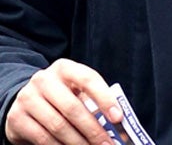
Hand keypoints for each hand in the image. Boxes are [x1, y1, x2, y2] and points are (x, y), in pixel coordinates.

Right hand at [4, 59, 120, 143]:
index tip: (118, 118)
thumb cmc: (60, 95)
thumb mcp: (76, 91)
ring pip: (58, 126)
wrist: (25, 100)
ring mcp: (28, 98)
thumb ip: (95, 104)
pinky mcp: (17, 118)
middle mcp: (44, 80)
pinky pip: (43, 137)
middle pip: (73, 107)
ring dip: (78, 142)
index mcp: (64, 68)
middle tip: (107, 143)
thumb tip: (118, 128)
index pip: (89, 79)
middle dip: (93, 129)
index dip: (105, 99)